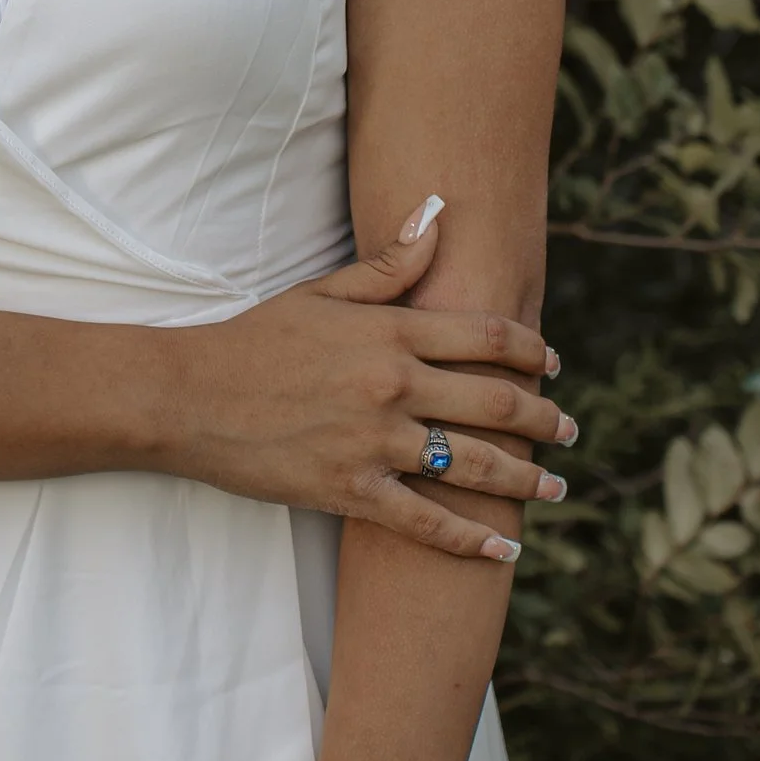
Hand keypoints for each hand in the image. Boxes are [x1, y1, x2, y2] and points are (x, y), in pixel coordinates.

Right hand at [159, 205, 573, 559]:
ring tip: (556, 484)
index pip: (487, 335)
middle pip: (496, 403)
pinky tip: (505, 546)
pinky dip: (471, 537)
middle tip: (571, 429)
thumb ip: (388, 264)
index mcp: (390, 332)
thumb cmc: (255, 339)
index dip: (532, 349)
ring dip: (527, 477)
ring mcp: (374, 442)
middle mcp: (393, 386)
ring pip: (474, 464)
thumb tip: (437, 214)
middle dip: (546, 418)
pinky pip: (426, 520)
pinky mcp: (350, 489)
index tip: (554, 362)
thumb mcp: (322, 292)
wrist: (188, 396)